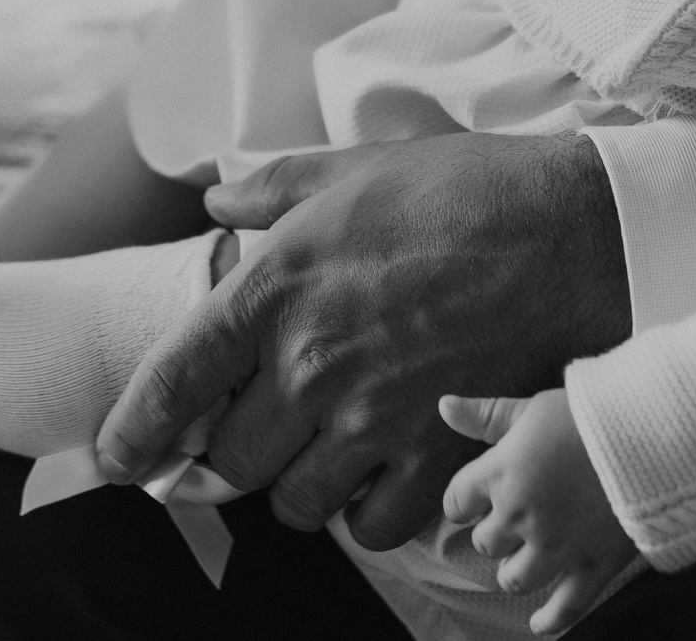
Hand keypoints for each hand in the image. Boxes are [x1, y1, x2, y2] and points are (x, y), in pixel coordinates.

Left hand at [96, 132, 628, 547]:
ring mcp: (372, 420)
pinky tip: (384, 472)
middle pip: (229, 459)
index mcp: (276, 288)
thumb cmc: (465, 191)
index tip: (120, 459)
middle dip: (238, 449)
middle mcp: (310, 364)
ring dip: (302, 483)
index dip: (133, 431)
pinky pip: (371, 527)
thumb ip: (275, 189)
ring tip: (330, 446)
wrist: (574, 232)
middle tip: (266, 425)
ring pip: (296, 502)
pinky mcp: (434, 459)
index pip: (173, 380)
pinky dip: (368, 512)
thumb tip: (218, 201)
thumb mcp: (356, 167)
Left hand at [442, 391, 636, 635]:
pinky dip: (549, 620)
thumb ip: (487, 415)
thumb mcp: (533, 407)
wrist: (653, 435)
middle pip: (487, 542)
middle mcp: (521, 515)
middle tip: (508, 526)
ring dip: (512, 572)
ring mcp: (556, 546)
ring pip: (514, 578)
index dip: (464, 501)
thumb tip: (444, 406)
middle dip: (494, 534)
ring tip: (520, 563)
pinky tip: (538, 623)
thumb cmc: (589, 414)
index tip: (472, 502)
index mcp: (501, 472)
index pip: (458, 500)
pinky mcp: (593, 566)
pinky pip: (565, 607)